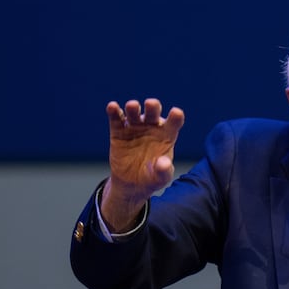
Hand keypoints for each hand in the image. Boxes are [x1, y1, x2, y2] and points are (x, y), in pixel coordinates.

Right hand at [101, 98, 184, 230]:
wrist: (132, 184)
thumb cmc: (152, 178)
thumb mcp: (161, 178)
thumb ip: (164, 171)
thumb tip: (163, 163)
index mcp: (167, 135)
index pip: (174, 123)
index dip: (175, 117)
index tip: (176, 113)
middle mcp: (152, 127)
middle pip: (153, 113)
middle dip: (152, 107)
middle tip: (151, 104)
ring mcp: (135, 127)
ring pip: (134, 113)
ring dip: (133, 108)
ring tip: (132, 106)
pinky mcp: (119, 131)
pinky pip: (116, 119)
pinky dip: (114, 112)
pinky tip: (112, 107)